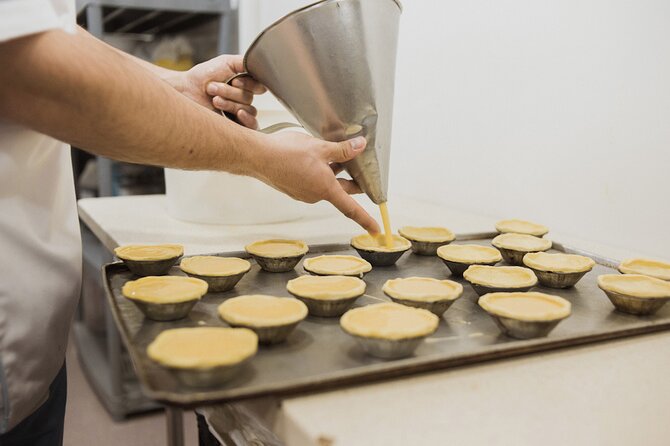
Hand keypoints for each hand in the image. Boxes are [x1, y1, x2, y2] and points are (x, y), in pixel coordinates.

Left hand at [170, 55, 265, 128]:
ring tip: (214, 99)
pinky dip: (247, 120)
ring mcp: (240, 112)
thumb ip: (245, 62)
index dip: (248, 83)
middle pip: (250, 98)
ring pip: (248, 110)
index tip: (234, 80)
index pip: (259, 86)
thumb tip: (260, 63)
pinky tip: (238, 114)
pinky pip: (252, 126)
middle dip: (230, 92)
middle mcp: (243, 98)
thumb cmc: (203, 76)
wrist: (185, 90)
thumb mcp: (226, 62)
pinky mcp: (235, 126)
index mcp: (245, 84)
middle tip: (212, 88)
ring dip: (230, 103)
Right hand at [253, 132, 379, 233]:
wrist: (257, 156)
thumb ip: (342, 150)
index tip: (376, 230)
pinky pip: (312, 181)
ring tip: (329, 151)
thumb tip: (360, 146)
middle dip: (350, 179)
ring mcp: (303, 193)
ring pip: (324, 183)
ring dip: (331, 171)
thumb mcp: (320, 148)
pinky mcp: (293, 188)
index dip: (366, 219)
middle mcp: (315, 196)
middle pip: (340, 190)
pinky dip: (317, 170)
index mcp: (326, 190)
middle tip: (359, 165)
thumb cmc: (287, 153)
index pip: (351, 209)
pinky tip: (310, 156)